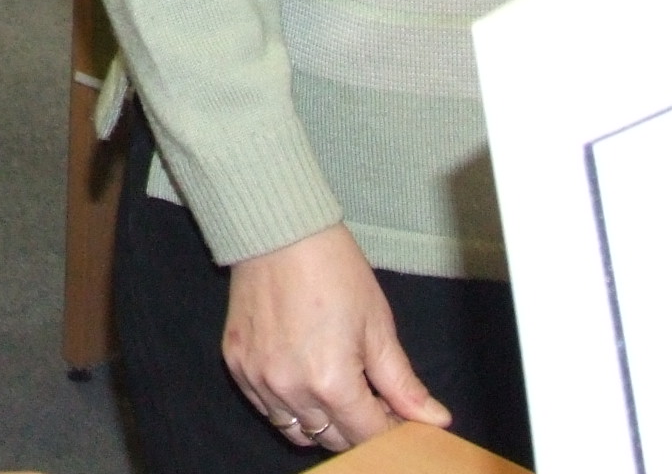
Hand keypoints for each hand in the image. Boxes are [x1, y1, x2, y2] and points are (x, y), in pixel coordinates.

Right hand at [223, 223, 450, 452]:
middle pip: (332, 439)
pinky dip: (286, 403)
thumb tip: (435, 420)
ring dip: (320, 421)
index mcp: (332, 383)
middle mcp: (291, 389)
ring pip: (295, 429)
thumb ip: (403, 384)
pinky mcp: (236, 363)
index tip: (397, 415)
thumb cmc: (334, 271)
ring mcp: (258, 378)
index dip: (389, 430)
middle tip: (370, 398)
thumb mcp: (378, 327)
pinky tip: (301, 376)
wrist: (279, 231)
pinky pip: (265, 405)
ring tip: (334, 390)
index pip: (368, 436)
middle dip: (357, 427)